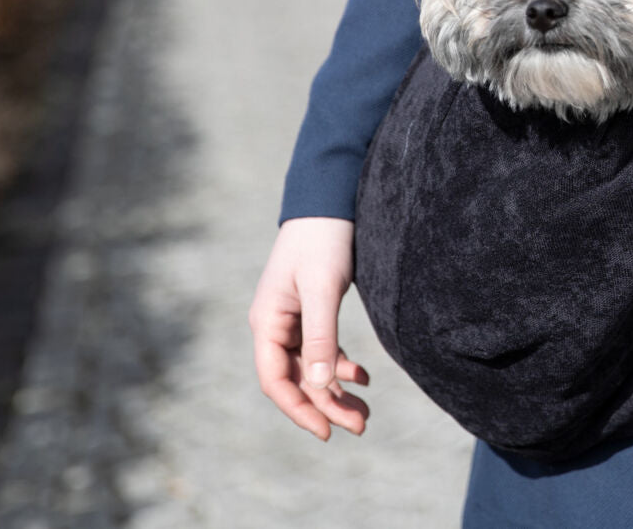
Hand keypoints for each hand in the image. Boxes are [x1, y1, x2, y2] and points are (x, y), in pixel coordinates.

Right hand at [249, 216, 370, 439]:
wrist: (330, 201)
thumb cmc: (322, 240)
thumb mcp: (323, 288)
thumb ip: (321, 336)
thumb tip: (320, 385)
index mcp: (267, 321)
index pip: (275, 379)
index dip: (299, 409)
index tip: (326, 431)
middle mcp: (275, 325)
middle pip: (297, 379)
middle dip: (327, 405)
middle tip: (362, 426)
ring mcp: (293, 319)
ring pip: (312, 368)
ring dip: (336, 391)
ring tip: (366, 412)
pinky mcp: (312, 311)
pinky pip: (324, 350)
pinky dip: (342, 367)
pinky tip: (364, 378)